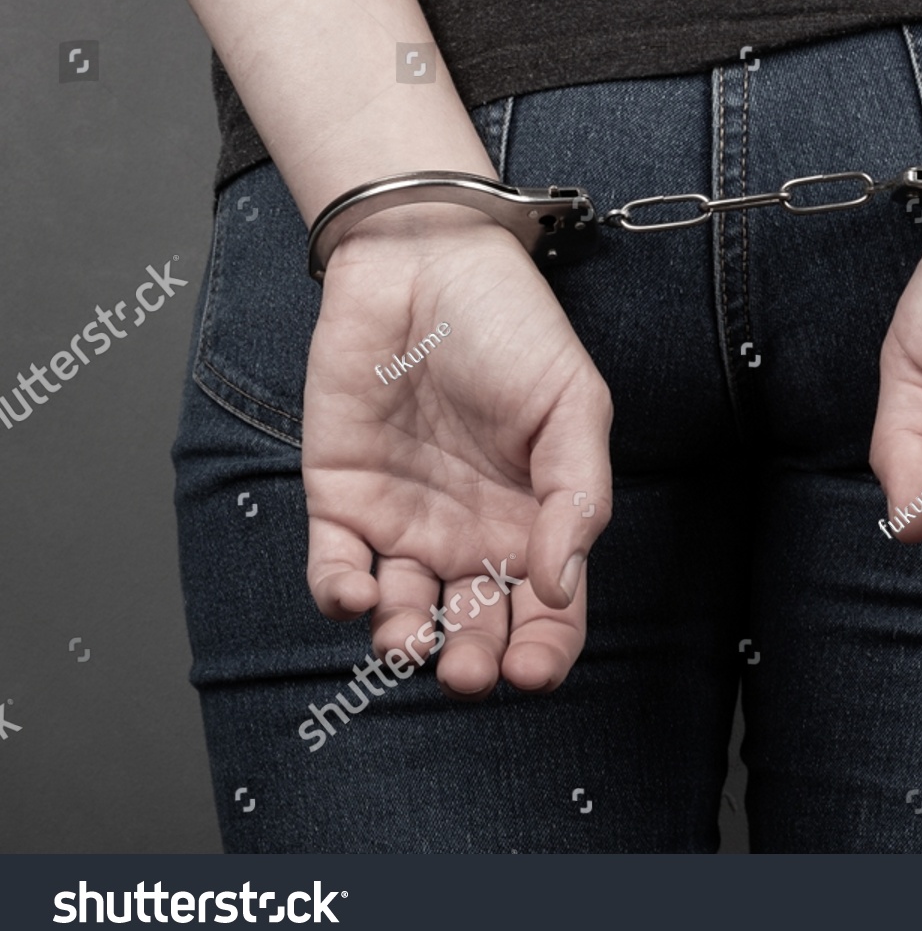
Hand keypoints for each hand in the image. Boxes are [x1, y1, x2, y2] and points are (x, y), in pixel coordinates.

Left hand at [302, 205, 612, 695]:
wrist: (425, 259)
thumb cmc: (512, 326)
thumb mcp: (574, 407)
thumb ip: (577, 497)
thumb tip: (563, 586)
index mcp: (536, 520)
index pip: (547, 610)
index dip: (544, 651)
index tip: (532, 672)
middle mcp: (472, 533)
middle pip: (475, 626)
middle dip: (473, 662)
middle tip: (470, 672)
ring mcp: (405, 519)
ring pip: (403, 612)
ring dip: (405, 642)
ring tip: (410, 643)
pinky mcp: (341, 496)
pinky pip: (336, 566)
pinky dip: (341, 594)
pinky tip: (358, 597)